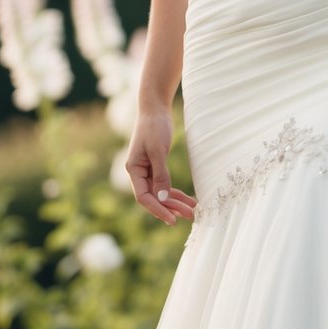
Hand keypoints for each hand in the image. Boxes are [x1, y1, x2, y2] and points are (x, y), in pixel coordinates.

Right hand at [125, 109, 197, 224]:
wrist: (155, 109)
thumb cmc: (154, 126)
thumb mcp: (158, 150)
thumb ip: (160, 174)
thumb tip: (162, 197)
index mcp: (134, 170)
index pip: (144, 197)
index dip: (158, 209)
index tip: (172, 219)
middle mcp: (139, 173)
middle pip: (154, 197)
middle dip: (172, 208)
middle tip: (190, 216)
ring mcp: (147, 170)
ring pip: (161, 193)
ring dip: (176, 202)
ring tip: (193, 211)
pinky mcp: (157, 166)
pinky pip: (165, 184)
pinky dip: (176, 192)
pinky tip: (188, 199)